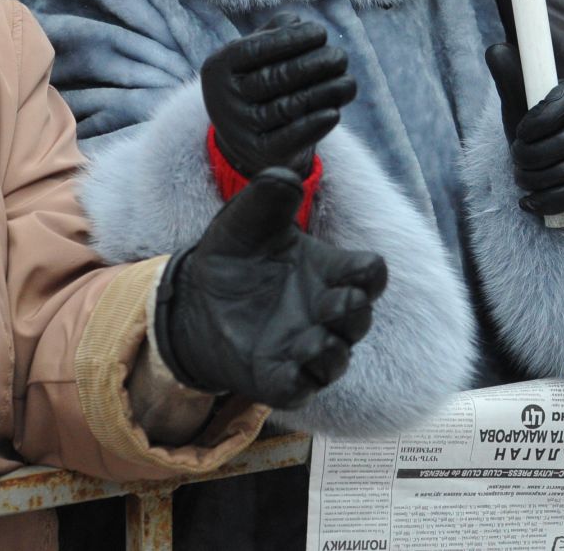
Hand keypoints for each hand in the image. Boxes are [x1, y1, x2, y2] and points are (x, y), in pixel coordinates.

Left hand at [153, 168, 388, 409]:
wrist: (193, 299)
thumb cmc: (234, 256)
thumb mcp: (245, 220)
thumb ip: (268, 196)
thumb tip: (285, 174)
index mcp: (326, 272)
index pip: (370, 275)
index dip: (370, 274)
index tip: (355, 269)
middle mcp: (322, 311)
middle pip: (361, 317)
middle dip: (353, 312)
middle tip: (329, 304)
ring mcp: (304, 347)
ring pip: (338, 359)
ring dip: (332, 352)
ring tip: (311, 342)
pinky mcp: (279, 377)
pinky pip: (303, 388)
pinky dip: (302, 381)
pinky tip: (289, 366)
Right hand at [201, 13, 356, 176]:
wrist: (246, 138)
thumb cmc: (258, 82)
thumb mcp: (256, 56)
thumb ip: (274, 33)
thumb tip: (296, 21)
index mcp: (219, 68)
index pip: (255, 50)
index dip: (290, 39)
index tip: (321, 32)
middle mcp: (223, 100)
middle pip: (274, 78)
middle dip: (314, 64)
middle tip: (340, 57)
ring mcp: (239, 130)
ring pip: (287, 108)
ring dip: (324, 92)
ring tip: (348, 82)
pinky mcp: (259, 154)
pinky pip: (289, 139)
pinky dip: (314, 126)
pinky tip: (336, 112)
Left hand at [485, 43, 563, 216]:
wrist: (553, 154)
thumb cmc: (534, 124)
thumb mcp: (520, 98)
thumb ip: (509, 74)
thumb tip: (496, 50)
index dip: (538, 121)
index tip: (519, 133)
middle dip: (533, 155)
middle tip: (515, 158)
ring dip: (538, 179)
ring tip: (521, 178)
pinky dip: (551, 201)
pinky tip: (530, 202)